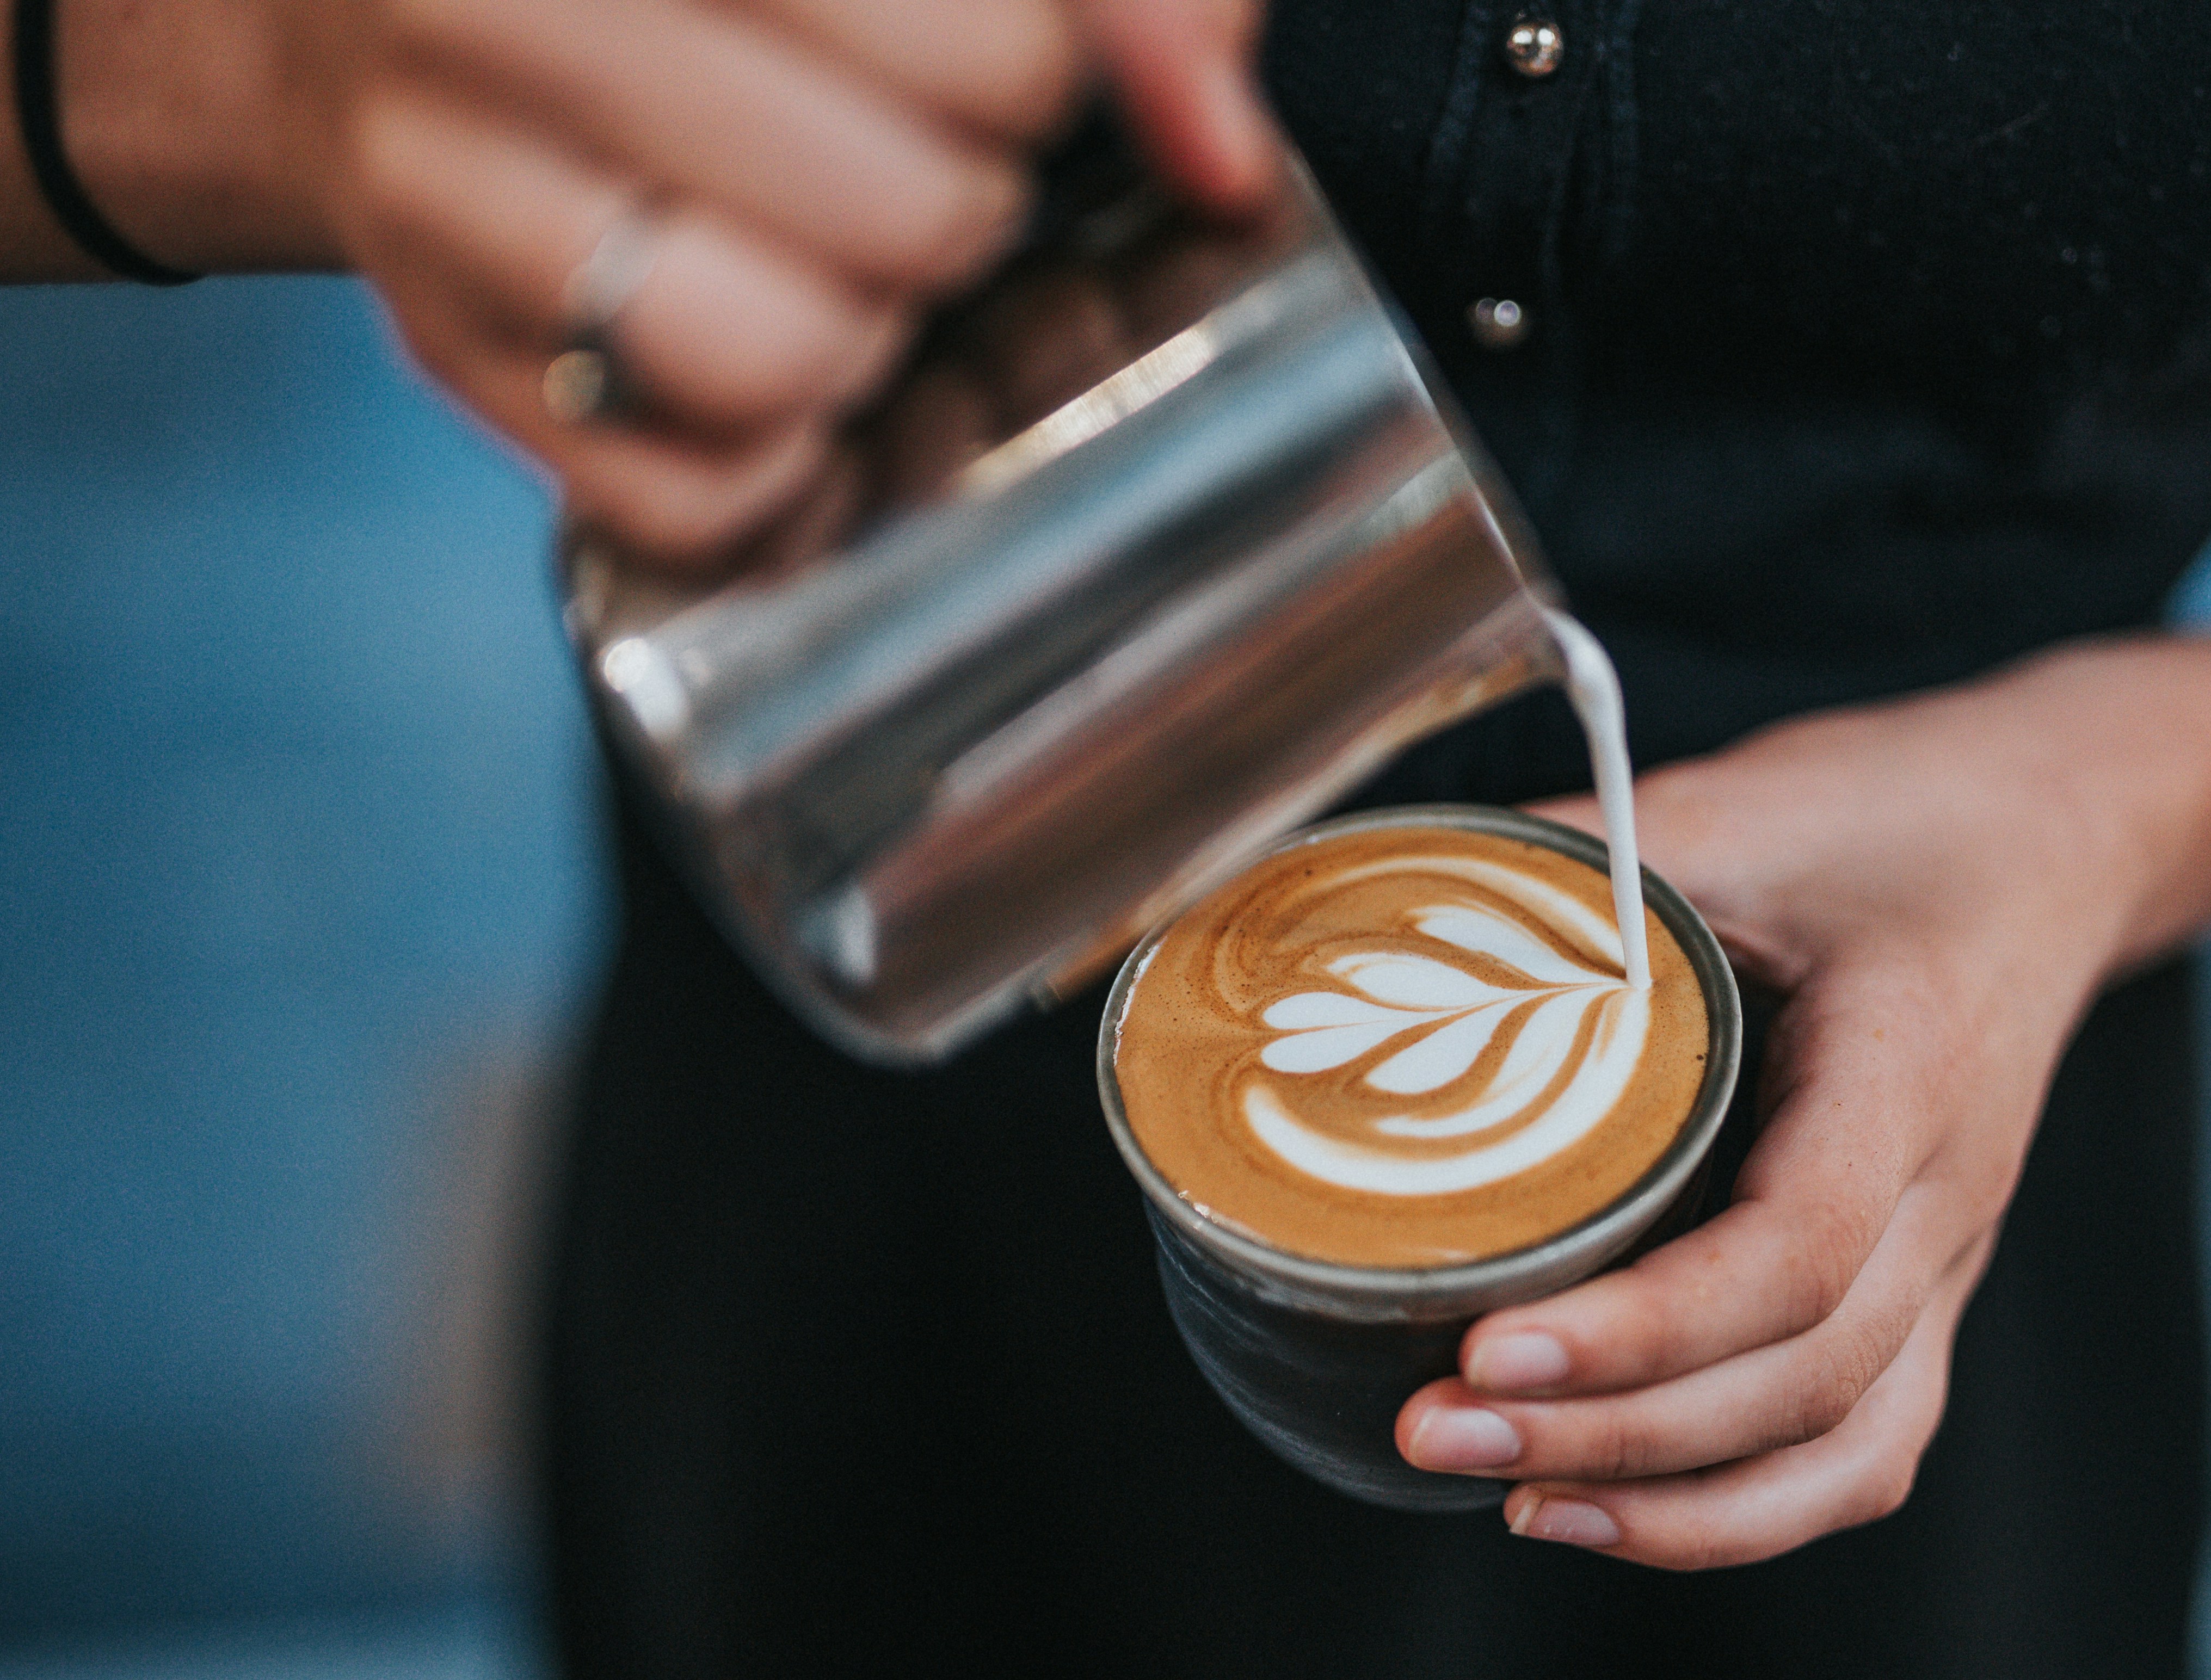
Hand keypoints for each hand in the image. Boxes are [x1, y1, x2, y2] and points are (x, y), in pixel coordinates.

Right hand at [221, 0, 1277, 558]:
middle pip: (906, 213)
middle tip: (914, 167)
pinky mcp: (444, 355)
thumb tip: (1219, 146)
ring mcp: (439, 185)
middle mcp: (491, 7)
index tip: (995, 61)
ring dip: (858, 342)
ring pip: (775, 361)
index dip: (1033, 76)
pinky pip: (692, 497)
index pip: (981, 52)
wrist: (388, 7)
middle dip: (959, 209)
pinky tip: (765, 365)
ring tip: (834, 269)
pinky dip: (772, 471)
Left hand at [1390, 652, 2177, 1569]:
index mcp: (1910, 1070)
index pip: (1797, 1249)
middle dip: (1612, 1434)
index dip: (1643, 1325)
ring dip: (1675, 1505)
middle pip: (1805, 1377)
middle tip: (1437, 1429)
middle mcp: (1951, 1194)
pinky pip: (1861, 1449)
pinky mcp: (1925, 1293)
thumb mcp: (1736, 802)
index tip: (1488, 1346)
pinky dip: (1743, 1509)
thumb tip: (1370, 902)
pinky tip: (1608, 1508)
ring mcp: (1950, 1261)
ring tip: (1509, 1500)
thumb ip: (1571, 856)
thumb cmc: (1894, 816)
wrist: (2052, 838)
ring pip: (1847, 1448)